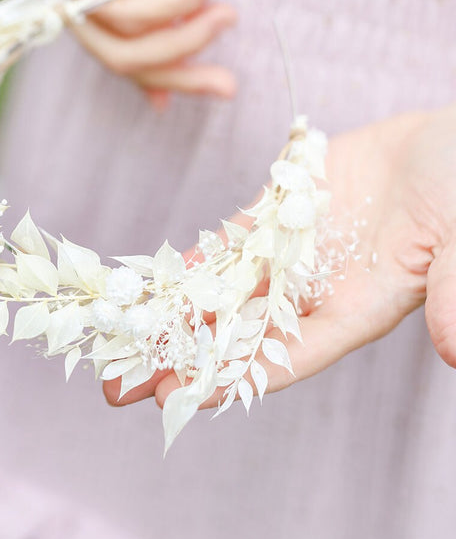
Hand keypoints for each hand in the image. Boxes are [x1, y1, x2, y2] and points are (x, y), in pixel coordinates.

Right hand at [17, 0, 236, 100]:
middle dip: (178, 50)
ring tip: (226, 83)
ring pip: (122, 57)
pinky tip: (181, 92)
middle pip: (118, 50)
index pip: (121, 9)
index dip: (175, 2)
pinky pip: (122, 42)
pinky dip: (152, 70)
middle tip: (230, 18)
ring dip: (173, 71)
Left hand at [104, 105, 455, 408]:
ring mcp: (297, 250)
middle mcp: (318, 288)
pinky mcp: (285, 209)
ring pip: (224, 290)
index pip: (286, 356)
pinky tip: (155, 276)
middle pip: (238, 332)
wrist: (454, 140)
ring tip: (117, 337)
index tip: (175, 399)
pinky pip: (232, 240)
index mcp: (359, 308)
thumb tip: (455, 350)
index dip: (231, 380)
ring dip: (173, 314)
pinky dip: (196, 259)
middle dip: (180, 358)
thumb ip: (452, 290)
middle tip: (116, 386)